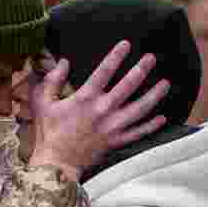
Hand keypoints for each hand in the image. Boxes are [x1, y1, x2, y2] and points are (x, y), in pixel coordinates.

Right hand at [27, 41, 169, 179]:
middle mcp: (103, 110)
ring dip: (154, 95)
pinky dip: (151, 126)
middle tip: (152, 58)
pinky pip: (138, 132)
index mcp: (86, 98)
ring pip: (140, 108)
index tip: (126, 44)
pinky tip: (162, 118)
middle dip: (141, 69)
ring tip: (165, 84)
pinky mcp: (116, 141)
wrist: (56, 163)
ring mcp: (113, 127)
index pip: (105, 70)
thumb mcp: (42, 102)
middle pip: (128, 85)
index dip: (116, 55)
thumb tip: (62, 62)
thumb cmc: (48, 132)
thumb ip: (52, 80)